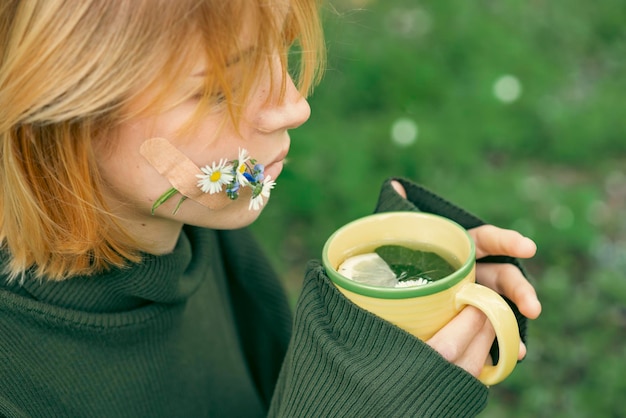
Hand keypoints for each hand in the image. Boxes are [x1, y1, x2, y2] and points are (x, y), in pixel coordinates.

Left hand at [391, 181, 541, 377]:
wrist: (386, 296)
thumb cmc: (396, 261)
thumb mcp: (396, 239)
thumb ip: (400, 215)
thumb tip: (393, 185)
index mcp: (459, 247)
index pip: (487, 240)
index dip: (508, 241)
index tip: (528, 248)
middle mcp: (472, 271)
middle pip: (502, 277)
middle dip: (521, 290)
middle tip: (533, 307)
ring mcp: (473, 297)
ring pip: (501, 306)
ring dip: (515, 322)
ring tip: (519, 345)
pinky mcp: (470, 320)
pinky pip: (489, 332)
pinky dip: (501, 344)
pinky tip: (510, 356)